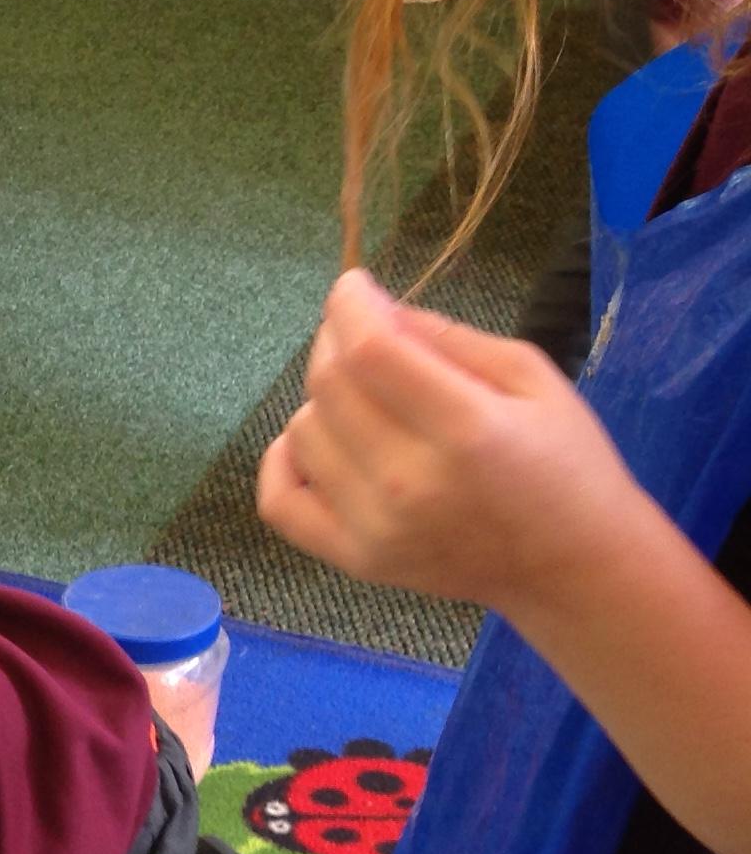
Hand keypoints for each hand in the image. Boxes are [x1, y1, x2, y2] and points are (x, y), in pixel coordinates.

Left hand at [262, 270, 652, 612]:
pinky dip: (282, 460)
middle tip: (356, 330)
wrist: (573, 566)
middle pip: (328, 387)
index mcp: (466, 429)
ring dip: (321, 399)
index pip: (370, 351)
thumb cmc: (566, 462)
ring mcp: (374, 528)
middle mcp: (409, 482)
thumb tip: (377, 309)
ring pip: (302, 433)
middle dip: (333, 340)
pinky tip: (315, 441)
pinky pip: (279, 501)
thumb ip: (448, 339)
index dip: (350, 305)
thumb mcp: (532, 377)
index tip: (353, 287)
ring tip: (363, 396)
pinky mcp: (355, 559)